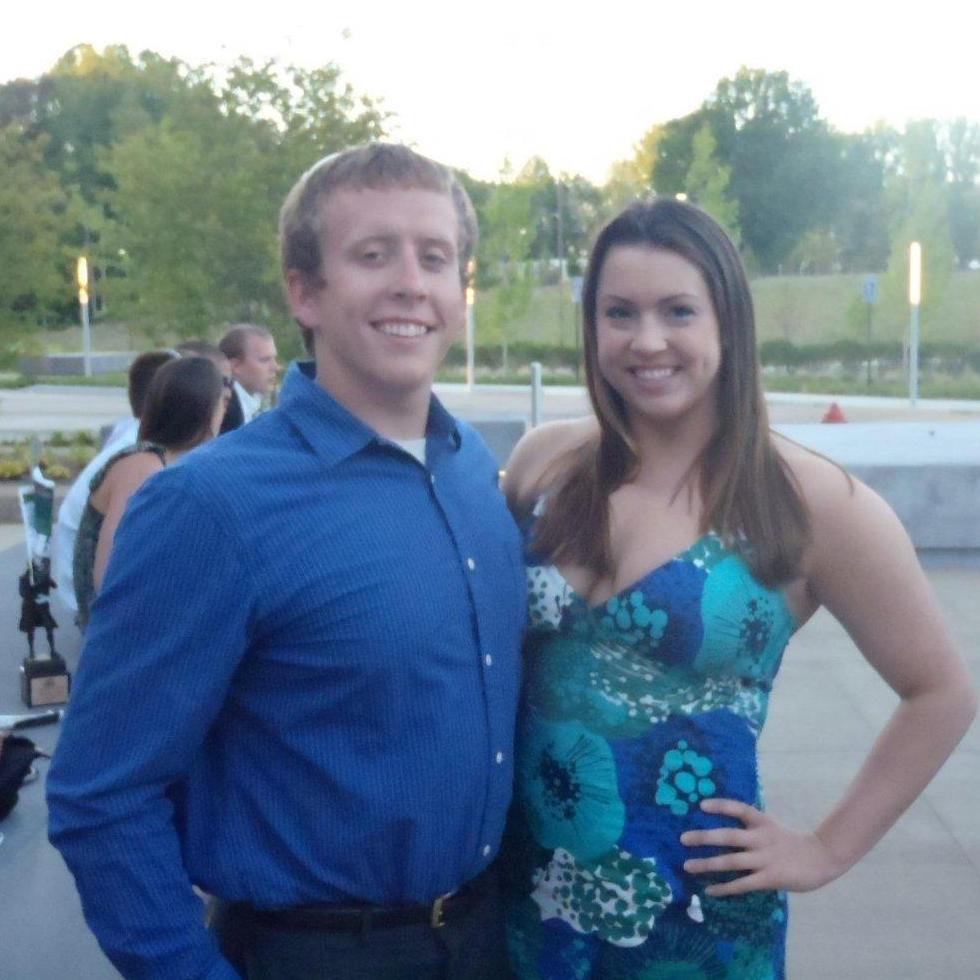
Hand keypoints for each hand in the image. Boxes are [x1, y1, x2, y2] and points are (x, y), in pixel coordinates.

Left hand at [680, 798, 845, 896]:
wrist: (822, 858)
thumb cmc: (792, 843)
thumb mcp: (772, 827)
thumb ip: (753, 828)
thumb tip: (726, 831)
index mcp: (763, 822)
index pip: (739, 808)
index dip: (721, 806)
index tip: (701, 805)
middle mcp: (761, 838)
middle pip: (728, 836)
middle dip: (704, 837)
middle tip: (683, 838)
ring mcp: (765, 859)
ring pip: (731, 861)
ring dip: (707, 864)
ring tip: (688, 866)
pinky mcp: (769, 878)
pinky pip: (742, 884)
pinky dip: (724, 888)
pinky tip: (710, 891)